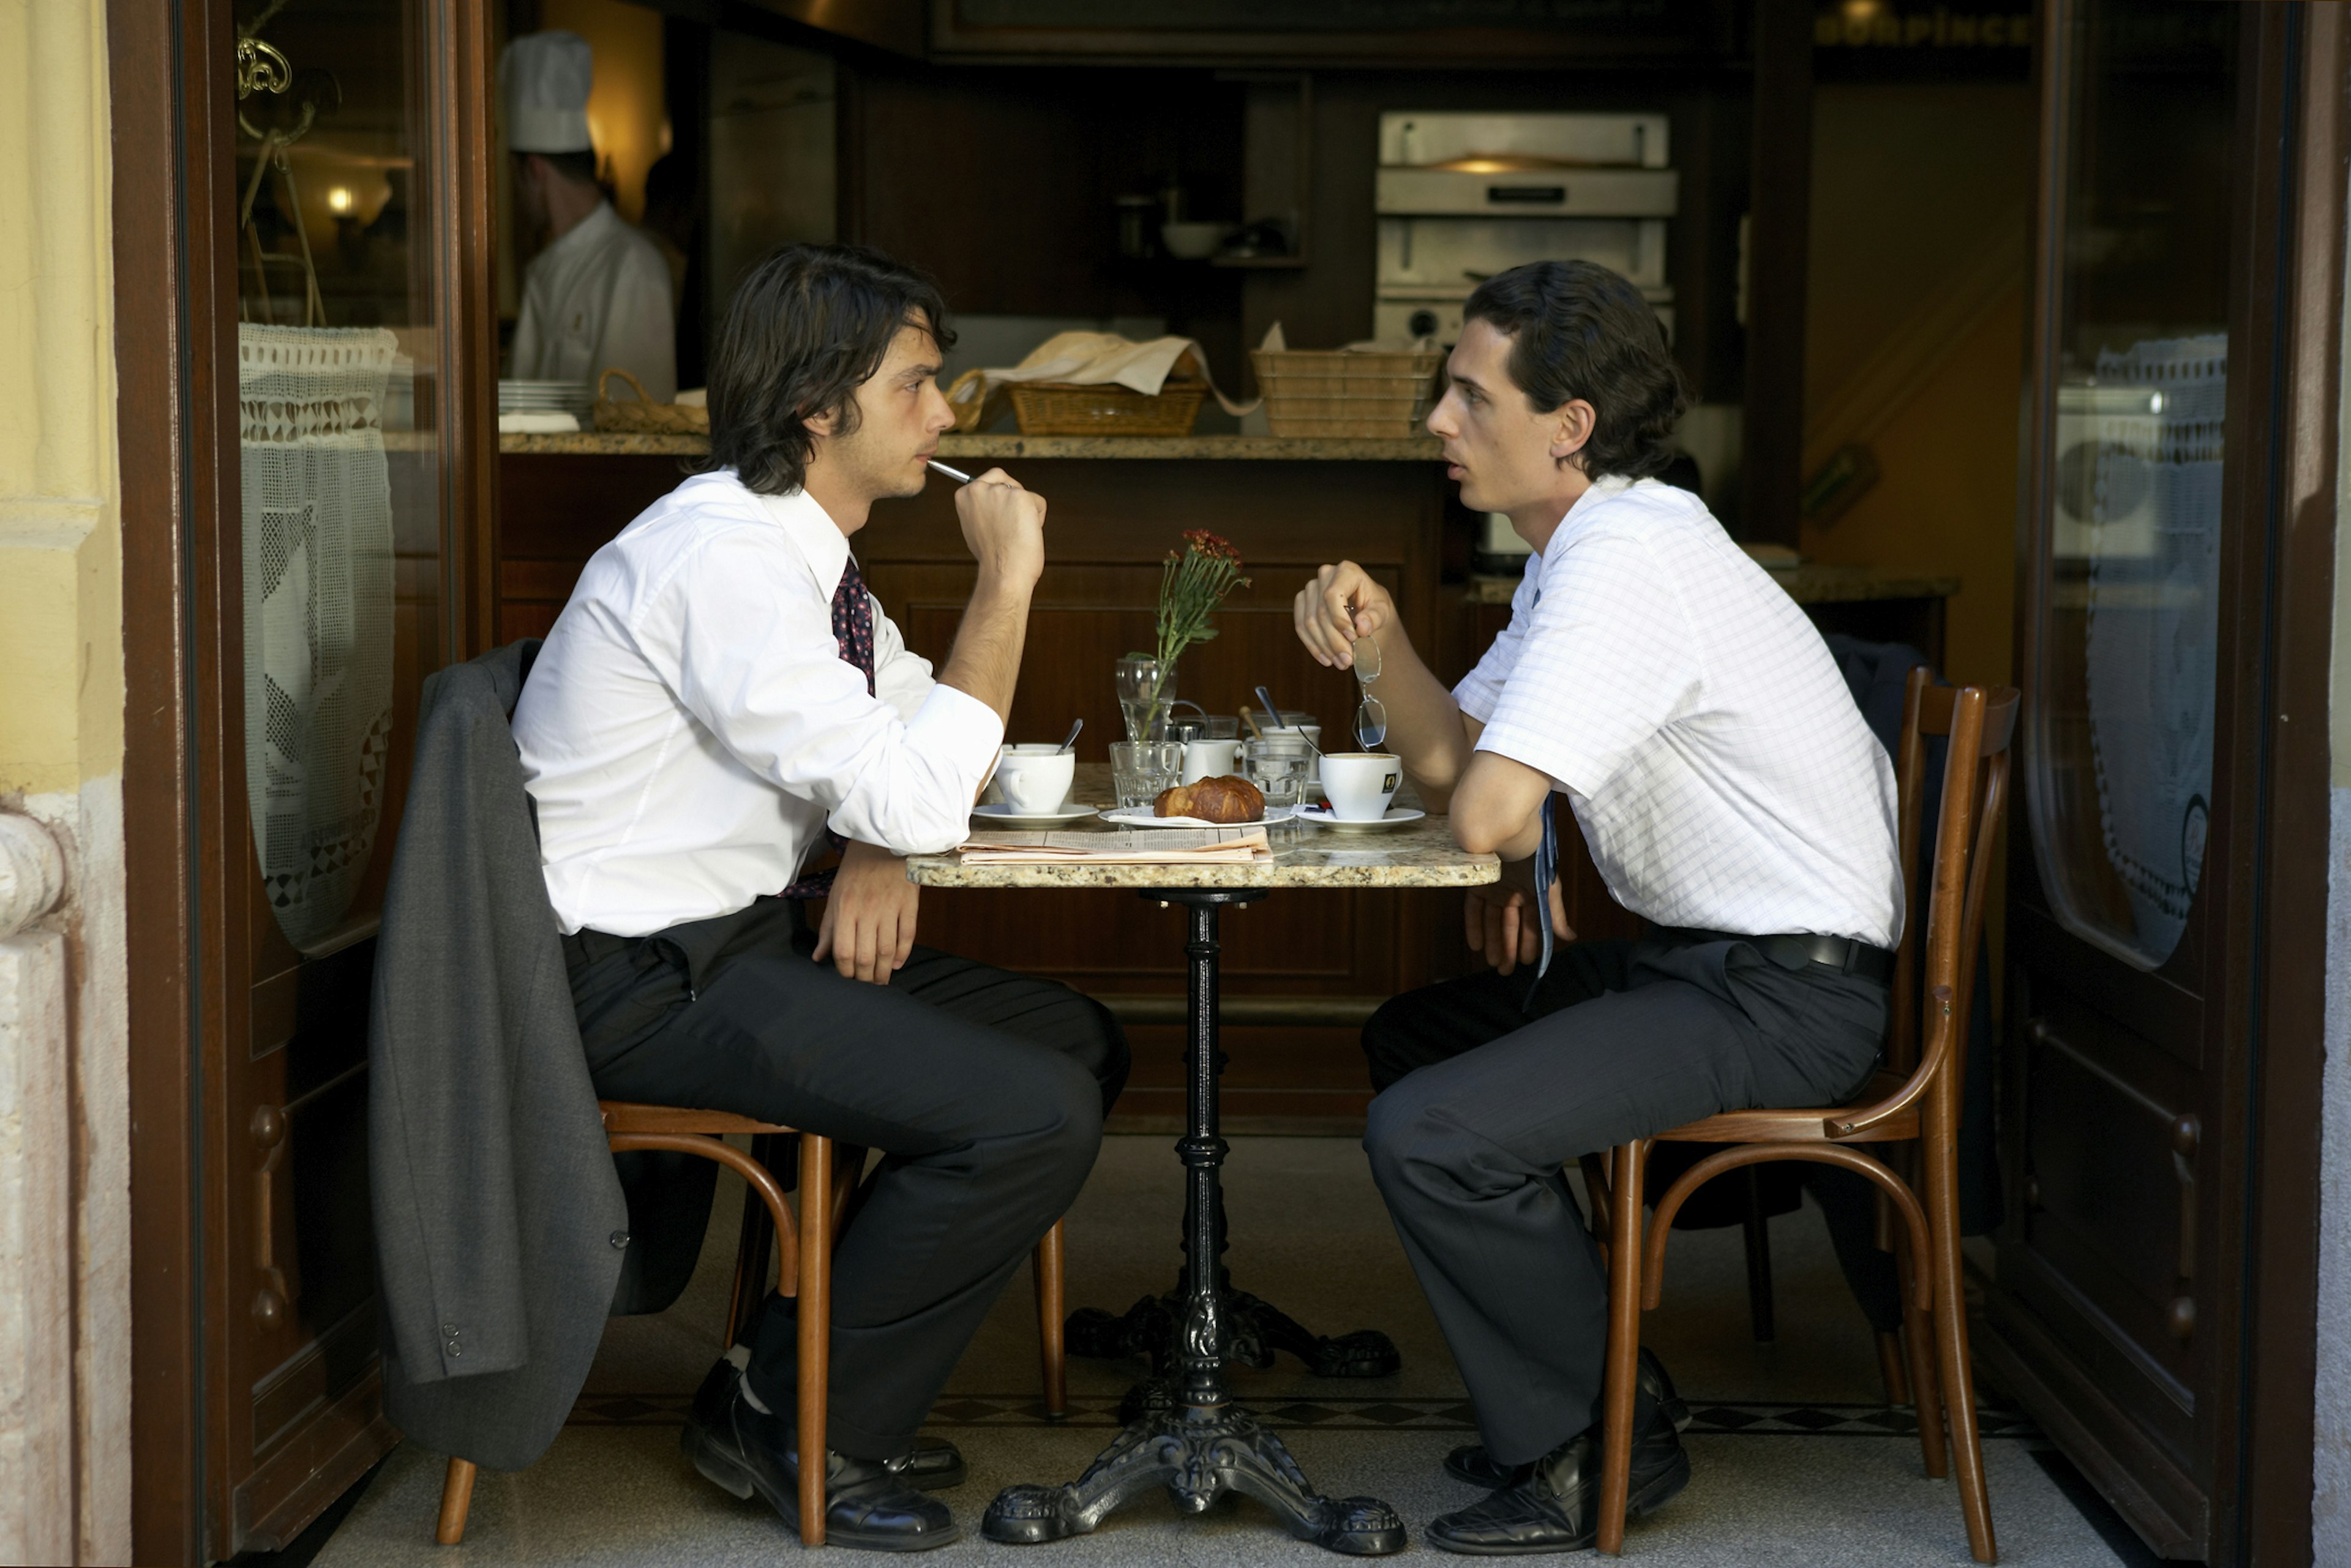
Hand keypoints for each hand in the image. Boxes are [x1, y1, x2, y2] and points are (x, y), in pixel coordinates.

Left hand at [812, 841, 919, 983]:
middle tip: (866, 984)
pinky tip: (896, 963)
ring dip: (884, 971)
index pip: (843, 951)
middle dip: (866, 977)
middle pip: (866, 956)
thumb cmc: (855, 870)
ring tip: (882, 979)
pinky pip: (907, 935)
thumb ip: (828, 928)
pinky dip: (903, 953)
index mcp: (845, 908)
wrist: (882, 841)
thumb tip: (818, 957)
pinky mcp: (909, 903)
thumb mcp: (835, 896)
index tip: (848, 977)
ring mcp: (889, 907)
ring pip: (888, 951)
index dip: (845, 971)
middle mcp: (866, 910)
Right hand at [953, 468, 1046, 587]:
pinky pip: (1038, 502)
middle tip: (1009, 527)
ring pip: (1025, 494)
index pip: (991, 480)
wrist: (1002, 572)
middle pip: (1009, 481)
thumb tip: (996, 502)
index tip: (999, 519)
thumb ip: (983, 508)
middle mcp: (979, 488)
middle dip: (1015, 501)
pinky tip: (1026, 533)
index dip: (1000, 500)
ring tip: (1015, 533)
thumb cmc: (992, 556)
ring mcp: (1000, 491)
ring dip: (1026, 512)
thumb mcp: (976, 526)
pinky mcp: (1020, 497)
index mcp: (964, 494)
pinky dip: (1038, 518)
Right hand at [1292, 561, 1393, 669]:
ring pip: (1309, 623)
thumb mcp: (1382, 611)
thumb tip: (1361, 627)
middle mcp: (1325, 575)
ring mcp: (1310, 588)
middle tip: (1348, 660)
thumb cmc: (1374, 607)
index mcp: (1346, 570)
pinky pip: (1301, 627)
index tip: (1353, 639)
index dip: (1339, 619)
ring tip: (1341, 663)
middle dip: (1334, 641)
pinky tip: (1327, 659)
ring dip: (1325, 647)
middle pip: (1321, 612)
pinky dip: (1314, 646)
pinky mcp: (1302, 602)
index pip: (1333, 595)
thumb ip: (1375, 618)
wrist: (1365, 610)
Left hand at [1464, 853, 1572, 974]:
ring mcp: (1495, 889)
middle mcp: (1515, 894)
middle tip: (1505, 971)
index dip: (1530, 944)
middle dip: (1510, 949)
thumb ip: (1555, 914)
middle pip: (1511, 926)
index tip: (1526, 963)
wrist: (1507, 832)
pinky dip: (1474, 927)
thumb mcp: (1548, 888)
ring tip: (1492, 962)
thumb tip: (1570, 937)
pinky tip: (1475, 945)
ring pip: (1492, 921)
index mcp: (1534, 894)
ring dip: (1492, 942)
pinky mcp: (1477, 885)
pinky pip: (1473, 909)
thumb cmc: (1533, 859)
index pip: (1532, 925)